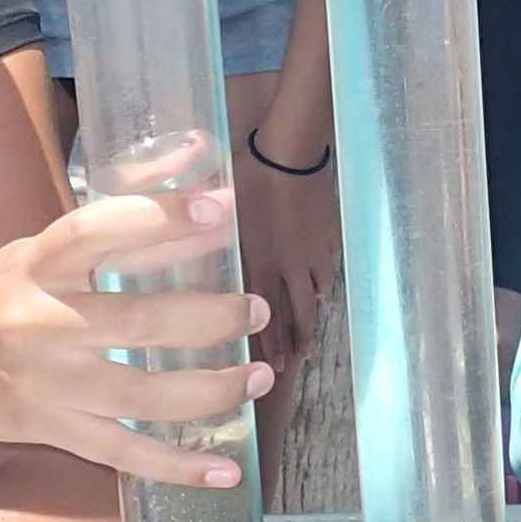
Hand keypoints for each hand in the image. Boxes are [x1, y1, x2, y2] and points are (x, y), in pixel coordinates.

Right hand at [0, 190, 272, 483]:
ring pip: (142, 397)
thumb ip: (116, 222)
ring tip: (258, 376)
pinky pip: (124, 455)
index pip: (95, 231)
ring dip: (211, 391)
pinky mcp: (50, 432)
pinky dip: (177, 466)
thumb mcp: (33, 252)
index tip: (218, 207)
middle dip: (209, 318)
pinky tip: (224, 471)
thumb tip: (194, 163)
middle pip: (137, 324)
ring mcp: (45, 386)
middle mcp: (38, 325)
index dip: (158, 217)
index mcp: (32, 266)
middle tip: (256, 309)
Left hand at [234, 135, 342, 370]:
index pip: (267, 315)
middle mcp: (289, 266)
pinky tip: (319, 281)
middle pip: (299, 312)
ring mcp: (313, 252)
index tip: (275, 368)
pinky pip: (326, 265)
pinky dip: (321, 278)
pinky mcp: (329, 236)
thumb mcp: (222, 210)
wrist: (290, 153)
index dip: (271, 344)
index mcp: (260, 263)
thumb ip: (212, 236)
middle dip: (296, 340)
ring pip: (315, 291)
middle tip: (296, 362)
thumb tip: (191, 242)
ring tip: (308, 330)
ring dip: (310, 312)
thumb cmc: (248, 176)